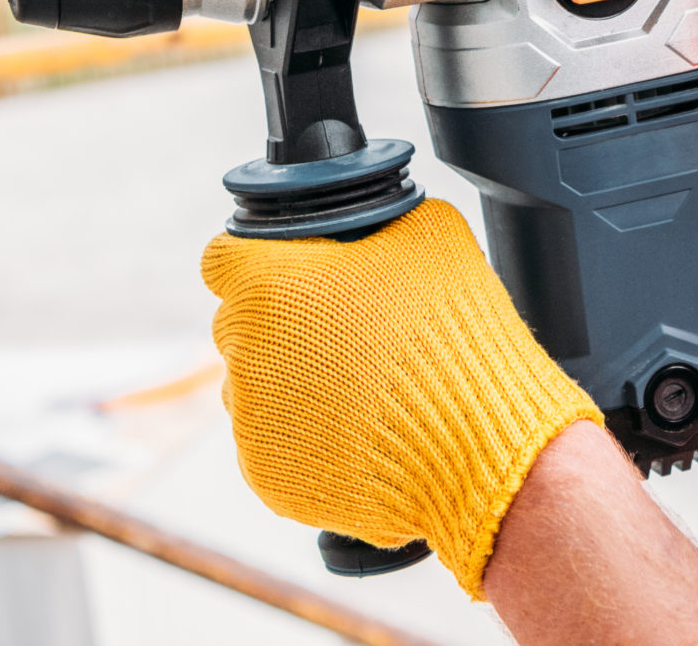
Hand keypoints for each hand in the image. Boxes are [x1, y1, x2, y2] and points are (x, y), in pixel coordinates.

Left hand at [200, 200, 601, 598]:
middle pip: (240, 326)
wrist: (474, 441)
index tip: (291, 271)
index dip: (257, 259)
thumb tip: (375, 225)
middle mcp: (244, 354)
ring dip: (291, 382)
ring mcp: (253, 421)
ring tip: (359, 388)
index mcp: (267, 287)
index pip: (222, 259)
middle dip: (280, 325)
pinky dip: (307, 436)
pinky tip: (356, 430)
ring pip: (255, 388)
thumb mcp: (431, 236)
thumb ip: (379, 220)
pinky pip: (275, 444)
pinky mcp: (268, 476)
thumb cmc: (451, 335)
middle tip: (343, 333)